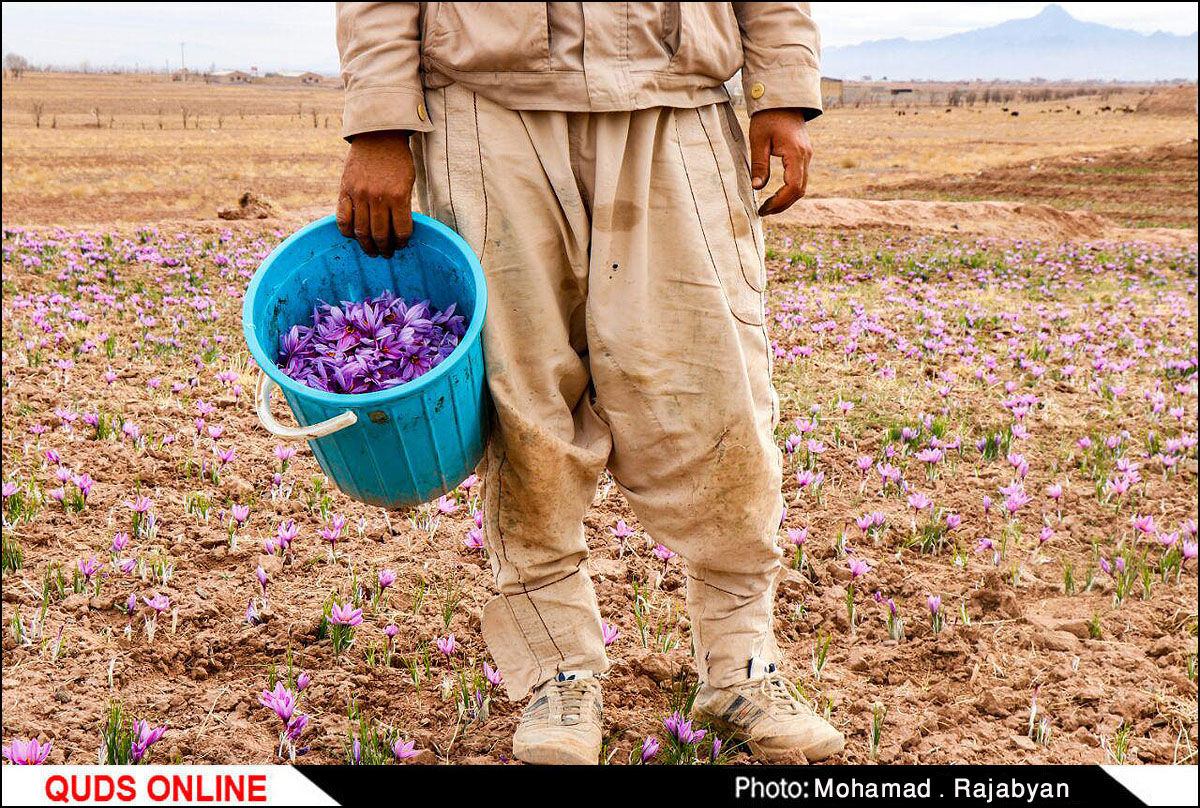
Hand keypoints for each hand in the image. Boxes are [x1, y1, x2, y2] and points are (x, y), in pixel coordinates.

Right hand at [336, 130, 414, 257]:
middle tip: (386, 254)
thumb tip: (398, 231)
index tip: (401, 245)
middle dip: (384, 249)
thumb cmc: (397, 159)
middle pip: (380, 235)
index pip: (401, 231)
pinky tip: (353, 236)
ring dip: (367, 246)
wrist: (377, 135)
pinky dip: (347, 232)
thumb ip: (403, 205)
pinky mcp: (345, 190)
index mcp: (399, 196)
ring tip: (371, 251)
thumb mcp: (408, 181)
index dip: (402, 243)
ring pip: (361, 231)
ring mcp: (359, 194)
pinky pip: (342, 219)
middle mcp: (378, 198)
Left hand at [747, 109, 812, 215]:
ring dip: (787, 199)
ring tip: (768, 206)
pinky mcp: (804, 154)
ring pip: (802, 185)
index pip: (793, 187)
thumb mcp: (758, 139)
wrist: (783, 98)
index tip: (764, 209)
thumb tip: (757, 188)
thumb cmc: (768, 116)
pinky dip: (790, 189)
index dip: (779, 202)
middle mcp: (805, 156)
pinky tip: (776, 194)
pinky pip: (800, 177)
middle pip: (800, 190)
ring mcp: (807, 155)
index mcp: (796, 153)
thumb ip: (759, 164)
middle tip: (764, 212)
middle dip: (783, 204)